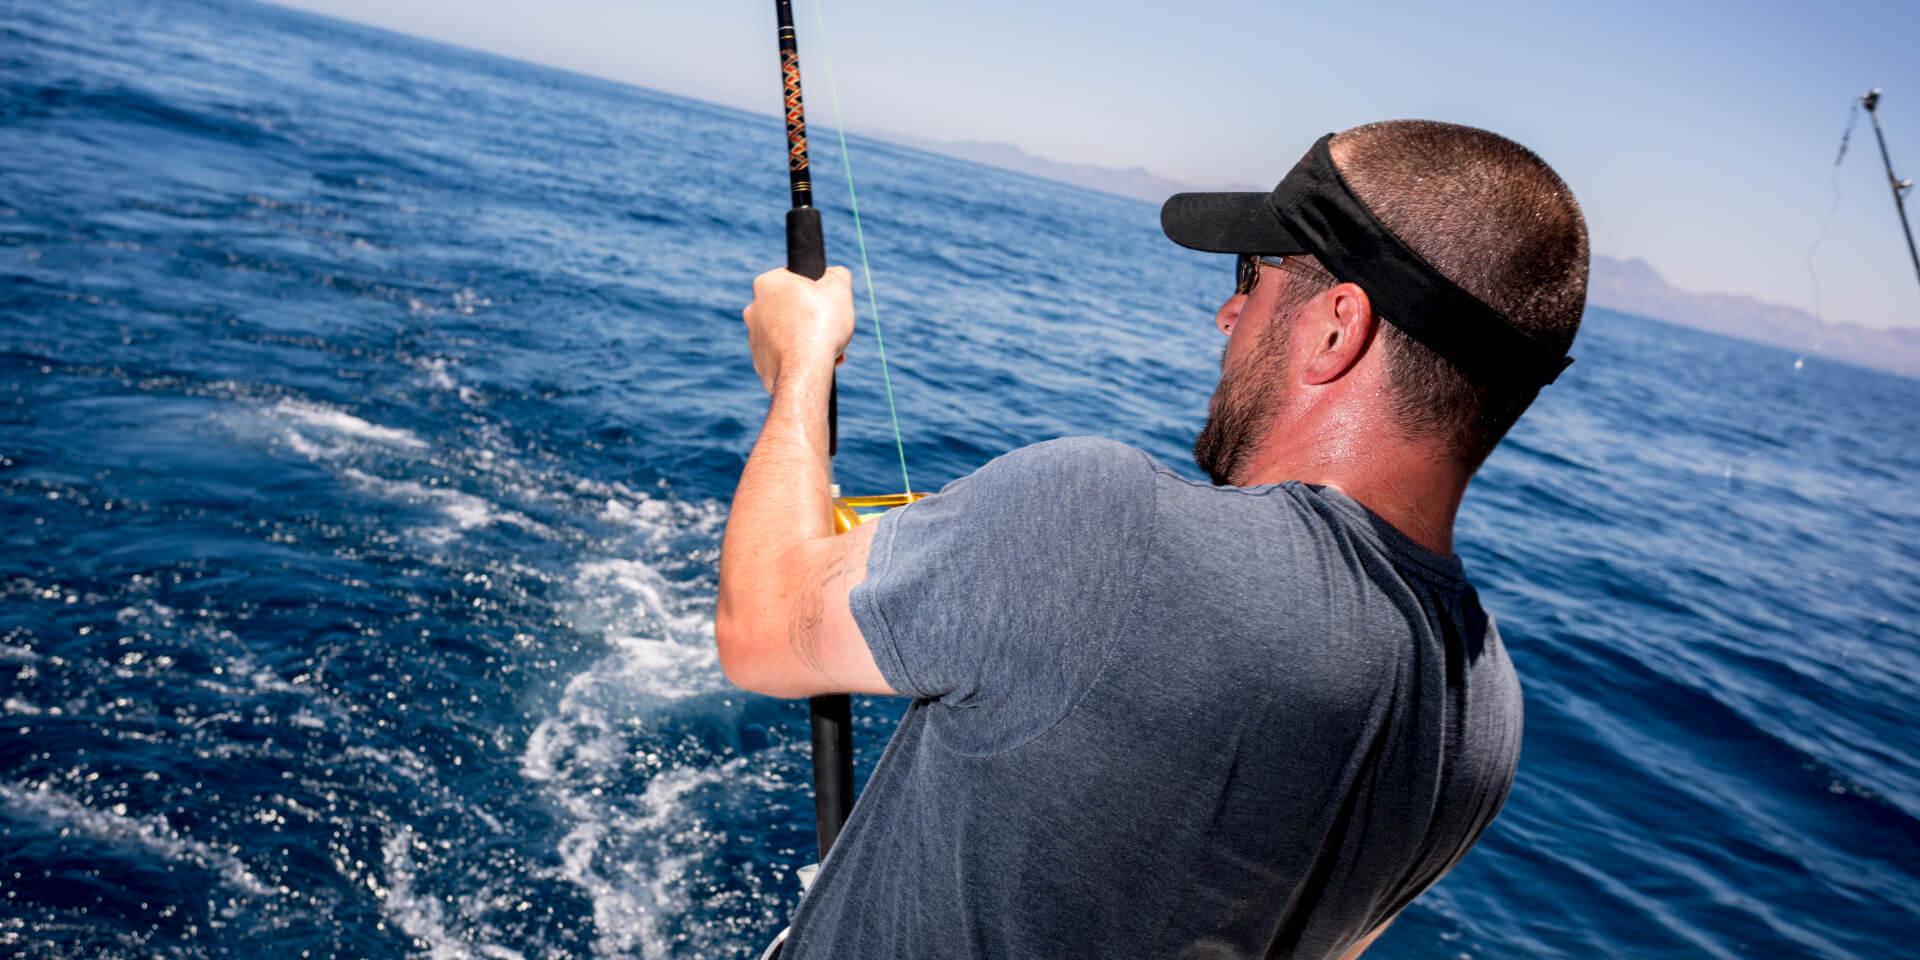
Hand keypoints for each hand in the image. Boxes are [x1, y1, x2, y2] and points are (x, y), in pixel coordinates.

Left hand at [742, 266, 853, 394]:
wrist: (804, 372)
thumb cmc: (820, 326)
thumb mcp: (839, 289)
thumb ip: (837, 274)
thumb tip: (834, 274)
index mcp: (767, 283)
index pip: (794, 278)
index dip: (815, 289)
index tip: (826, 302)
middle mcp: (753, 308)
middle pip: (791, 307)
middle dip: (811, 316)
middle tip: (830, 327)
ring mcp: (753, 336)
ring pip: (787, 332)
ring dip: (807, 338)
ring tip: (827, 349)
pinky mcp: (758, 361)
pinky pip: (783, 355)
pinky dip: (798, 358)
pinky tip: (815, 363)